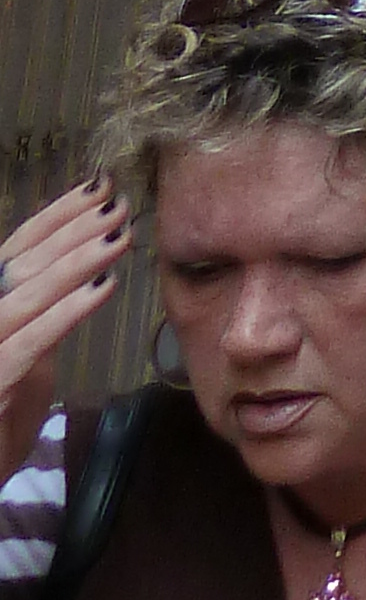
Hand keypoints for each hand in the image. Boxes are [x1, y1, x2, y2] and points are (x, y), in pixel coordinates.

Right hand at [0, 185, 129, 483]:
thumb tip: (90, 273)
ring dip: (75, 263)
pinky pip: (28, 344)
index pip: (17, 247)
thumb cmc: (4, 414)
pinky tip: (102, 289)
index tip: (102, 186)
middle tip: (120, 204)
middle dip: (74, 229)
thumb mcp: (29, 353)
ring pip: (25, 296)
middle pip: (23, 264)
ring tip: (120, 237)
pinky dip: (65, 313)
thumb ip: (46, 314)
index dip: (58, 214)